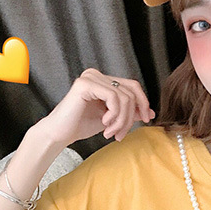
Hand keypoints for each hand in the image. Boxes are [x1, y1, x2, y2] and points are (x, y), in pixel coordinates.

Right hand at [35, 69, 154, 147]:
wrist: (60, 134)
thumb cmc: (81, 126)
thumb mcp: (112, 119)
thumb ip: (129, 112)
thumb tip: (150, 111)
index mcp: (103, 80)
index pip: (132, 86)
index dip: (143, 102)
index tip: (146, 119)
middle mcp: (97, 75)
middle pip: (131, 92)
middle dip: (131, 117)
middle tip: (121, 134)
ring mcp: (91, 77)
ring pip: (124, 97)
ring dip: (121, 120)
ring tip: (111, 133)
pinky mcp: (85, 84)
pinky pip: (114, 98)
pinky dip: (114, 115)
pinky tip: (104, 124)